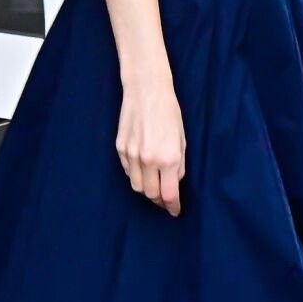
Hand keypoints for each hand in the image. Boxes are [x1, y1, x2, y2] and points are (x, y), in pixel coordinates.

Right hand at [116, 78, 186, 214]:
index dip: (173, 206)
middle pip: (151, 194)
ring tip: (154, 186)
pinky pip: (127, 171)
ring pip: (136, 186)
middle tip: (165, 200)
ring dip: (146, 190)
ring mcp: (131, 155)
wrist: (146, 91)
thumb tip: (174, 183)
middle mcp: (149, 160)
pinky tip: (142, 168)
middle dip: (159, 201)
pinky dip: (135, 174)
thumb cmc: (169, 112)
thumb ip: (178, 165)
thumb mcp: (182, 139)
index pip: (169, 194)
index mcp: (169, 158)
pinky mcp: (120, 148)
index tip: (175, 210)